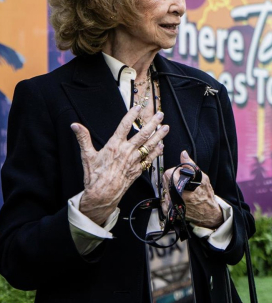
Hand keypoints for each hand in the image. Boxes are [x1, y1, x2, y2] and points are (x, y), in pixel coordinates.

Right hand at [73, 105, 167, 225]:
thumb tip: (75, 125)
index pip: (124, 126)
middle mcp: (126, 151)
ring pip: (149, 145)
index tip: (138, 107)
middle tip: (160, 115)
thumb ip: (83, 138)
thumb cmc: (94, 176)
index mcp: (114, 146)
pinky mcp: (138, 170)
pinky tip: (161, 146)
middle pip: (143, 134)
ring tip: (166, 128)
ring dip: (159, 135)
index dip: (131, 115)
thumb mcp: (87, 155)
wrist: (102, 194)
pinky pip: (150, 159)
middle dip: (153, 123)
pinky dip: (156, 152)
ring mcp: (134, 160)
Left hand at [162, 151, 223, 228]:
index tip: (182, 173)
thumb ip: (190, 165)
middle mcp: (175, 196)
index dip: (175, 170)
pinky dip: (169, 195)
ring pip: (164, 188)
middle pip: (165, 180)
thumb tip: (183, 154)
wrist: (207, 212)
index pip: (169, 173)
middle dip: (172, 177)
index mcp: (182, 187)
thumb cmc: (206, 196)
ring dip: (170, 185)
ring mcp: (171, 204)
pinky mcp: (169, 209)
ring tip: (181, 188)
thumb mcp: (202, 177)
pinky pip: (163, 197)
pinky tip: (177, 195)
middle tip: (182, 180)